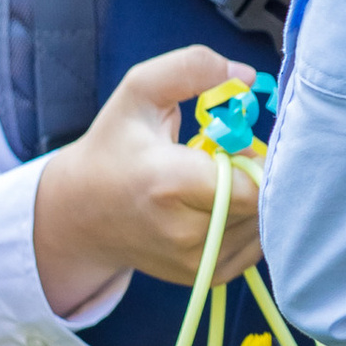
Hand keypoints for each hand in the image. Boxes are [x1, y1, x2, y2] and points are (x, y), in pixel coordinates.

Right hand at [30, 44, 262, 318]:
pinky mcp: (207, 277)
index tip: (240, 142)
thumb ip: (191, 68)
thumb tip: (247, 77)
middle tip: (231, 158)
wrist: (80, 213)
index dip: (261, 158)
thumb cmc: (114, 147)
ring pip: (264, 227)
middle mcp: (184, 233)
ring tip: (222, 181)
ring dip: (257, 200)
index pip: (254, 184)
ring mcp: (197, 263)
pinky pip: (256, 247)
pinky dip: (251, 223)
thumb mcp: (140, 91)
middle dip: (260, 176)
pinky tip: (223, 205)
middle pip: (263, 205)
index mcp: (169, 184)